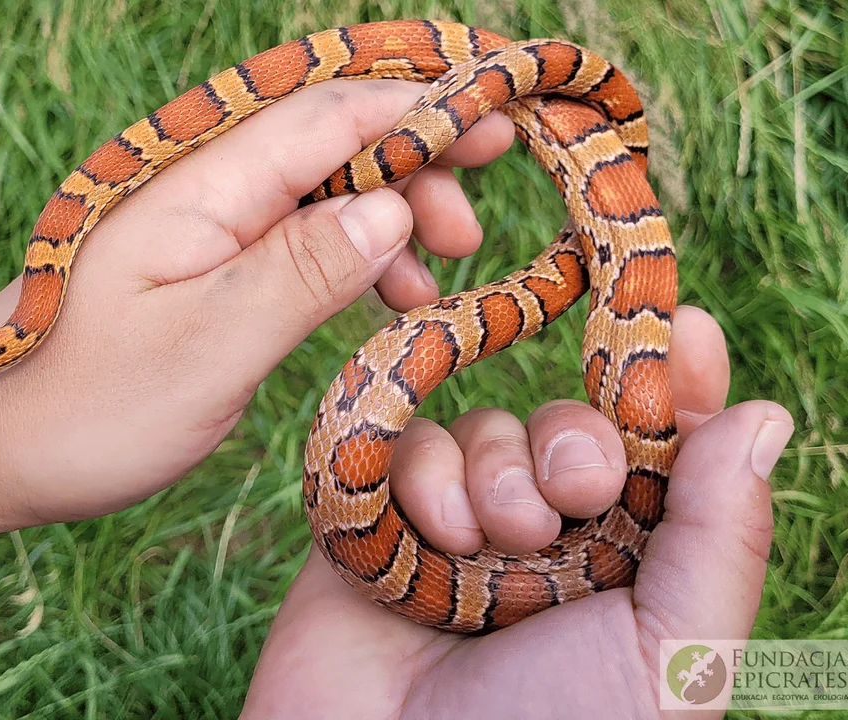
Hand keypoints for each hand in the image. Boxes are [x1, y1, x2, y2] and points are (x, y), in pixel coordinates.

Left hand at [0, 79, 514, 532]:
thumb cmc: (83, 405)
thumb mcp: (206, 347)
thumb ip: (301, 273)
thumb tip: (393, 208)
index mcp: (202, 186)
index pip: (330, 115)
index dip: (421, 109)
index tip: (502, 116)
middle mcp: (206, 189)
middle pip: (332, 141)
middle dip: (416, 165)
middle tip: (476, 225)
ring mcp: (204, 228)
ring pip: (321, 192)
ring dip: (389, 217)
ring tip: (444, 271)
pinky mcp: (204, 270)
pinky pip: (296, 241)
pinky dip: (350, 259)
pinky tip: (386, 297)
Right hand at [241, 308, 792, 719]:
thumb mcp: (665, 655)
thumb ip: (718, 538)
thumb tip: (765, 413)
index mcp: (629, 565)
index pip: (665, 450)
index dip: (676, 383)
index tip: (687, 330)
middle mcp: (551, 538)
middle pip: (574, 425)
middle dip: (577, 442)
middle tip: (581, 494)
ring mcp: (463, 526)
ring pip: (489, 428)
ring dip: (495, 473)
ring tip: (488, 547)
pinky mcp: (382, 517)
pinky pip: (409, 445)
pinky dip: (423, 475)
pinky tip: (428, 536)